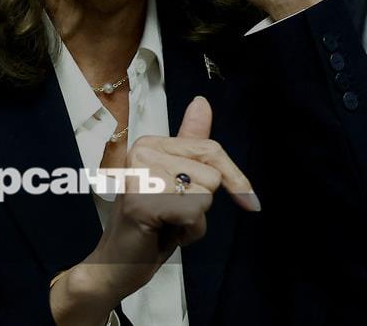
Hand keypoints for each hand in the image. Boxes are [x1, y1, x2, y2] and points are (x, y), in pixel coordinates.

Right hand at [50, 97, 258, 323]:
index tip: (250, 200)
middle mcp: (142, 152)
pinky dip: (187, 232)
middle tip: (173, 215)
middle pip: (212, 174)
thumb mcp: (177, 180)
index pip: (211, 150)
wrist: (116, 264)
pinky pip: (193, 213)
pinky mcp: (143, 201)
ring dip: (194, 221)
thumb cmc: (150, 225)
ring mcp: (140, 175)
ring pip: (205, 195)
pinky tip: (163, 233)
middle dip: (202, 204)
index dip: (234, 179)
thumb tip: (202, 102)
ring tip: (167, 224)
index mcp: (150, 143)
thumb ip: (191, 143)